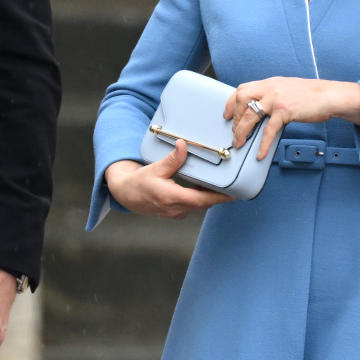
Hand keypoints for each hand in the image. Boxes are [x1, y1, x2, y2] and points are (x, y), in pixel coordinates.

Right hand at [105, 140, 233, 217]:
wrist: (127, 195)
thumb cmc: (139, 182)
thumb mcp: (155, 168)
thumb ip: (172, 159)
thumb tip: (183, 145)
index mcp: (171, 197)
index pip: (200, 200)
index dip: (218, 198)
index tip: (232, 196)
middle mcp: (175, 209)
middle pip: (204, 203)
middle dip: (218, 196)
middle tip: (232, 185)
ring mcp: (176, 213)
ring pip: (199, 206)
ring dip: (209, 197)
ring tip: (221, 184)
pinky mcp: (176, 213)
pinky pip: (193, 207)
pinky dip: (200, 198)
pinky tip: (204, 188)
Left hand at [225, 77, 359, 159]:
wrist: (328, 96)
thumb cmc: (311, 95)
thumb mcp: (287, 89)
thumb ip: (272, 95)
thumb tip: (262, 109)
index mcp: (269, 83)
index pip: (242, 88)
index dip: (231, 102)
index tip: (227, 114)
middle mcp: (270, 88)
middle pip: (241, 99)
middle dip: (234, 117)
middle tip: (234, 131)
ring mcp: (276, 99)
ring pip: (250, 115)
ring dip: (242, 131)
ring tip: (240, 143)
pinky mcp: (285, 111)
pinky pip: (268, 130)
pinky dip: (262, 144)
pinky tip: (260, 153)